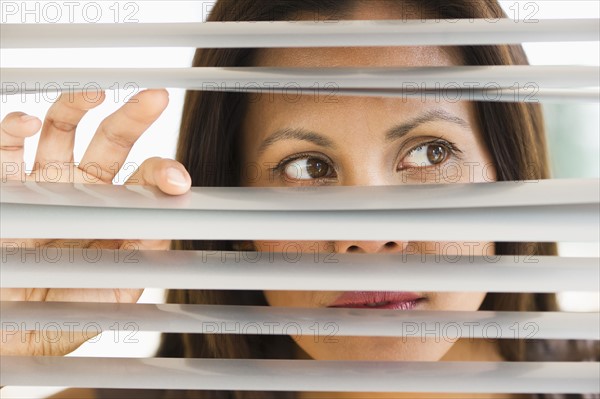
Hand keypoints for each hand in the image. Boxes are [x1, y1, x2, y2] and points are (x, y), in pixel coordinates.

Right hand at [0, 88, 190, 355]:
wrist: (15, 334)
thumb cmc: (70, 312)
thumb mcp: (117, 288)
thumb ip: (142, 252)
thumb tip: (170, 214)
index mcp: (113, 210)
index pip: (142, 179)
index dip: (161, 173)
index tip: (176, 181)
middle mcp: (80, 188)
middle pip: (109, 142)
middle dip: (133, 117)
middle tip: (156, 98)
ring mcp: (41, 184)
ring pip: (60, 131)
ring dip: (76, 106)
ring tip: (95, 93)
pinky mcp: (4, 189)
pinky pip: (5, 150)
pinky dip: (12, 129)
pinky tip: (28, 122)